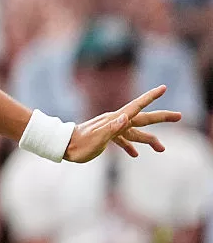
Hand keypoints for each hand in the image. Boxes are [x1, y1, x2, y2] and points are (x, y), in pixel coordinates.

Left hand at [63, 86, 181, 162]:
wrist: (63, 147)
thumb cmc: (79, 144)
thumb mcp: (96, 138)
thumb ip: (111, 128)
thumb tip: (126, 117)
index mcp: (114, 120)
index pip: (136, 107)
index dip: (150, 97)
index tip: (163, 87)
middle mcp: (115, 122)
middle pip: (142, 119)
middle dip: (161, 117)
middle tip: (180, 116)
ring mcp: (110, 130)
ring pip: (134, 133)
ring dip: (149, 140)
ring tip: (162, 149)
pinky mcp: (105, 138)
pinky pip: (122, 140)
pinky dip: (130, 146)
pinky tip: (135, 154)